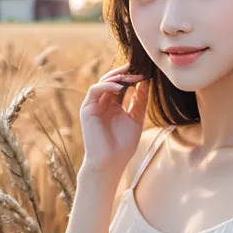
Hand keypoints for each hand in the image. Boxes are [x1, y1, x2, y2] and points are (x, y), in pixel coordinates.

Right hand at [79, 62, 149, 176]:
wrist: (111, 162)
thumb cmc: (123, 144)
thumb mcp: (136, 118)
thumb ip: (139, 101)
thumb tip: (145, 82)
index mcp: (113, 105)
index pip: (120, 85)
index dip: (131, 77)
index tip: (144, 74)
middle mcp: (102, 103)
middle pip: (111, 80)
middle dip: (124, 74)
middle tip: (137, 70)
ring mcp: (94, 105)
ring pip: (102, 82)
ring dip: (116, 77)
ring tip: (130, 77)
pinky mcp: (87, 109)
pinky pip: (95, 90)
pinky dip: (107, 85)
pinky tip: (119, 86)